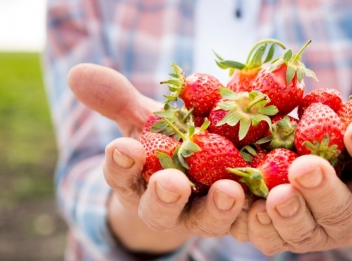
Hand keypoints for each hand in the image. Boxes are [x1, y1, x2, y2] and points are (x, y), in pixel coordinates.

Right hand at [68, 64, 246, 251]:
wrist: (202, 164)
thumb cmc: (165, 141)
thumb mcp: (144, 119)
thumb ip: (117, 100)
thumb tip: (78, 73)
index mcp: (139, 182)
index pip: (122, 176)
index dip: (121, 165)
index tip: (123, 147)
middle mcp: (170, 205)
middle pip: (161, 209)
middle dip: (164, 197)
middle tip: (171, 183)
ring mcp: (206, 213)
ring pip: (209, 218)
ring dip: (219, 208)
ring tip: (230, 190)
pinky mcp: (241, 215)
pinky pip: (249, 219)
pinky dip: (259, 211)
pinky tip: (272, 196)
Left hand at [230, 81, 351, 253]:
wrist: (312, 182)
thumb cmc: (343, 150)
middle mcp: (343, 217)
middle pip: (337, 210)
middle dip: (322, 190)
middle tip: (306, 167)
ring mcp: (307, 230)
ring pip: (299, 231)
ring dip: (286, 214)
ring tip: (276, 195)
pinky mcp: (273, 234)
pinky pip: (263, 235)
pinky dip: (250, 221)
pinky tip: (237, 199)